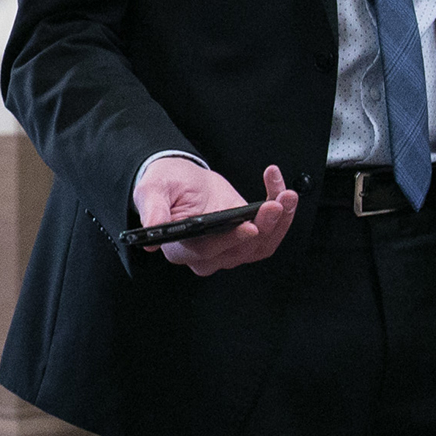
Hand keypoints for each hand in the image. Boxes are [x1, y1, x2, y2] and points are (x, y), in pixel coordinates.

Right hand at [131, 159, 298, 275]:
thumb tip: (151, 237)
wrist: (183, 180)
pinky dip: (283, 214)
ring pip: (261, 246)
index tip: (249, 226)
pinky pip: (271, 234)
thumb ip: (152, 210)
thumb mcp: (152, 190)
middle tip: (276, 203)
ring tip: (284, 194)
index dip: (230, 241)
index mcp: (180, 248)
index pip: (207, 251)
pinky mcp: (246, 237)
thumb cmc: (165, 185)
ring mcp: (229, 248)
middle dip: (264, 227)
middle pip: (240, 251)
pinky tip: (280, 189)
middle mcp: (206, 255)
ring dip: (279, 222)